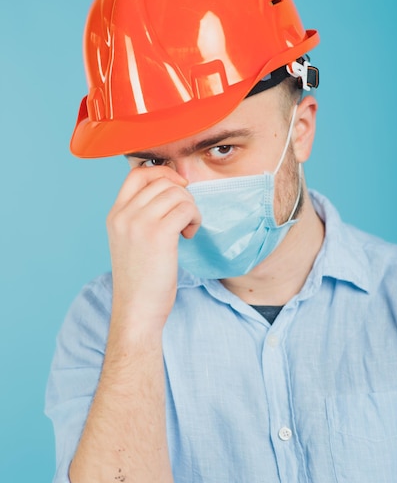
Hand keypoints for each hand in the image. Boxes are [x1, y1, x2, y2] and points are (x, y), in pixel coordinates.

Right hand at [107, 166, 200, 330]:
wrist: (137, 310)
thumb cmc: (140, 281)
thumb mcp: (129, 241)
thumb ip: (140, 216)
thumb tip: (171, 192)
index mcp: (115, 215)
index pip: (137, 174)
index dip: (162, 173)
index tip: (178, 187)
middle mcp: (124, 215)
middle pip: (162, 181)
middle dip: (182, 195)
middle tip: (184, 218)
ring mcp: (139, 223)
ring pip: (177, 193)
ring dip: (190, 208)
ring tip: (187, 229)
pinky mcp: (158, 234)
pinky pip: (186, 208)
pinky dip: (194, 219)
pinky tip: (188, 236)